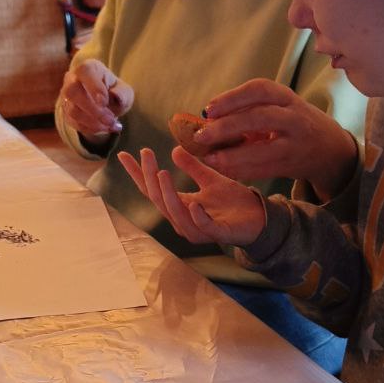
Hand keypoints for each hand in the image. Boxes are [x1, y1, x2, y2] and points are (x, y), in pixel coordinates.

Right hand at [60, 59, 134, 140]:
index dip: (93, 87)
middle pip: (73, 92)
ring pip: (72, 110)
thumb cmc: (114, 91)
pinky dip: (90, 129)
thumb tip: (117, 96)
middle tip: (110, 120)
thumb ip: (122, 93)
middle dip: (93, 110)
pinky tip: (104, 129)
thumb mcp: (124, 91)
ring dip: (93, 122)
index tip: (105, 102)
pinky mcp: (66, 112)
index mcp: (88, 68)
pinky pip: (74, 122)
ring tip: (110, 126)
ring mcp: (66, 97)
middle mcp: (72, 79)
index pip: (85, 72)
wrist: (106, 104)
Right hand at [118, 146, 265, 247]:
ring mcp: (198, 229)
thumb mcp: (210, 179)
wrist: (259, 217)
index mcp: (179, 206)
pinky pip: (202, 227)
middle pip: (158, 199)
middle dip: (149, 177)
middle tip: (146, 153)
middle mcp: (183, 220)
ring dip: (167, 193)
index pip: (152, 190)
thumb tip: (174, 149)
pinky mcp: (218, 234)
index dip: (138, 174)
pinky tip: (194, 203)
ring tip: (162, 173)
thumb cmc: (234, 202)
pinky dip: (196, 216)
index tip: (124, 155)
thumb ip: (192, 167)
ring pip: (175, 213)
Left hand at [194, 79, 357, 197]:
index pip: (260, 90)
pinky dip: (241, 171)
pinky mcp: (292, 165)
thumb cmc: (292, 123)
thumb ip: (249, 110)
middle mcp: (295, 118)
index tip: (208, 109)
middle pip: (259, 118)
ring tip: (209, 158)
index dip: (232, 98)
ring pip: (262, 150)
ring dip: (231, 156)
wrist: (329, 148)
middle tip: (201, 135)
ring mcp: (295, 144)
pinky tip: (223, 169)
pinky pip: (263, 170)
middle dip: (227, 127)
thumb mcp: (278, 107)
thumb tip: (206, 119)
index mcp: (287, 98)